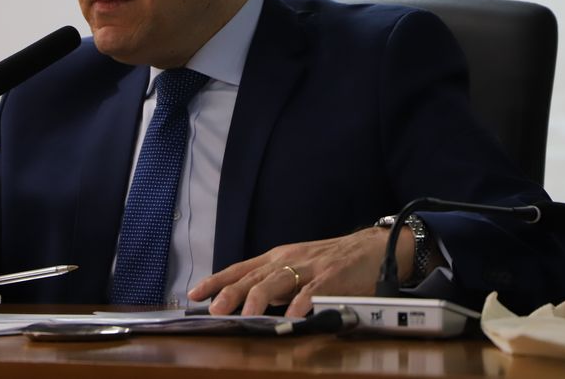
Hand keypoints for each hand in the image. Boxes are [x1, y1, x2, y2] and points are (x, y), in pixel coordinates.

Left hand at [188, 226, 413, 316]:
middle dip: (231, 293)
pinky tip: (292, 316)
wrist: (371, 248)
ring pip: (279, 280)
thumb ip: (273, 284)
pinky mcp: (333, 277)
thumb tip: (246, 301)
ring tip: (246, 315)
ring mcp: (310, 268)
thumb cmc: (330, 262)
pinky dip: (302, 303)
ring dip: (260, 298)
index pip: (240, 269)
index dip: (216, 281)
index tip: (193, 294)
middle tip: (214, 309)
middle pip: (254, 275)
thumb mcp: (296, 268)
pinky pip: (314, 291)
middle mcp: (289, 259)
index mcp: (277, 258)